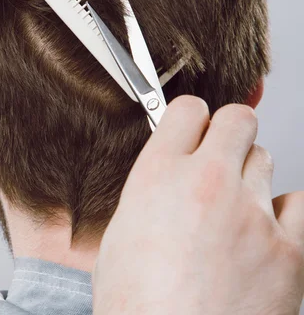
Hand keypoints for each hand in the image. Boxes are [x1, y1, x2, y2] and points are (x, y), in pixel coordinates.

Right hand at [93, 96, 303, 314]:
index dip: (190, 119)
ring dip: (248, 176)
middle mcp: (208, 183)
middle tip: (219, 158)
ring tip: (232, 212)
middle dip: (228, 132)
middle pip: (238, 120)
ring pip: (265, 159)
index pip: (187, 110)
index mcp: (157, 176)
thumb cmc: (137, 305)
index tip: (192, 130)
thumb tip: (166, 180)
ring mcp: (252, 213)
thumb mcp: (119, 236)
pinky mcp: (289, 248)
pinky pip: (296, 205)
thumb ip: (149, 194)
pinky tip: (260, 235)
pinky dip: (280, 214)